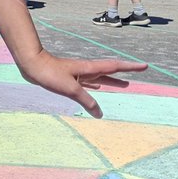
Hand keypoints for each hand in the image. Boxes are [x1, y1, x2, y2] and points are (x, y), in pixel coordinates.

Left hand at [18, 48, 146, 118]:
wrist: (31, 65)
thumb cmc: (50, 73)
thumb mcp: (71, 89)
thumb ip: (87, 101)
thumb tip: (99, 113)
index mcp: (89, 69)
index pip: (114, 67)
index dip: (130, 66)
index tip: (145, 65)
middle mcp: (86, 70)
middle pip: (110, 71)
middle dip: (125, 73)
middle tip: (139, 73)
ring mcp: (78, 74)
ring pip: (100, 78)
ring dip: (112, 81)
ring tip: (124, 85)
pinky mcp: (70, 79)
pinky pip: (89, 83)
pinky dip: (97, 86)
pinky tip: (98, 89)